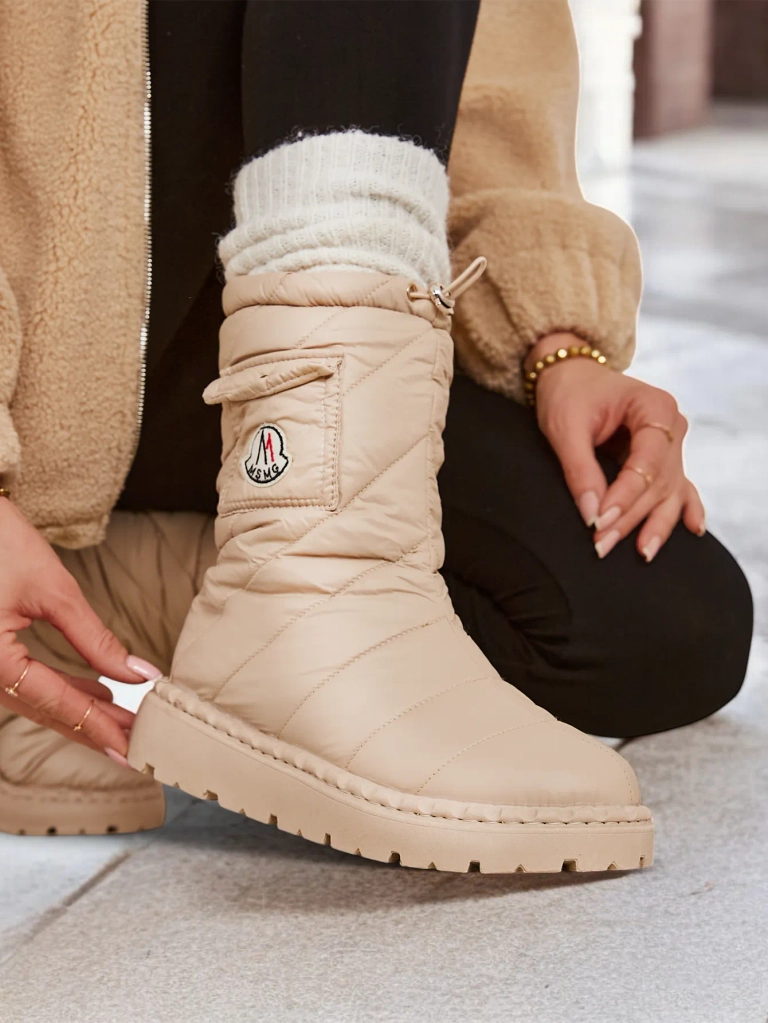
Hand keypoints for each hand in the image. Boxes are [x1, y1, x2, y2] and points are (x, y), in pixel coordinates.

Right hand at [0, 497, 161, 760]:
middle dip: (93, 726)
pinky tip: (95, 692)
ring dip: (79, 710)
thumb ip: (94, 639)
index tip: (134, 748)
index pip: (56, 703)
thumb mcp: (52, 589)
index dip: (98, 726)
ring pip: (33, 700)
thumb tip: (138, 675)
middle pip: (43, 710)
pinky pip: (21, 683)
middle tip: (138, 744)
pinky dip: (58, 690)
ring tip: (125, 718)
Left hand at [530, 333, 705, 560]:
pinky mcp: (661, 460)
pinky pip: (678, 488)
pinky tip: (693, 530)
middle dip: (631, 517)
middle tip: (602, 545)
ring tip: (642, 553)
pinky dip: (684, 509)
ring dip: (654, 524)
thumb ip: (579, 470)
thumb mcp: (565, 427)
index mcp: (655, 408)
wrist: (570, 376)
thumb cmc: (568, 394)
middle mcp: (672, 427)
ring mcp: (671, 445)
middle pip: (658, 482)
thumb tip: (590, 516)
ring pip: (669, 491)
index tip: (599, 522)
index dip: (625, 495)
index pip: (647, 462)